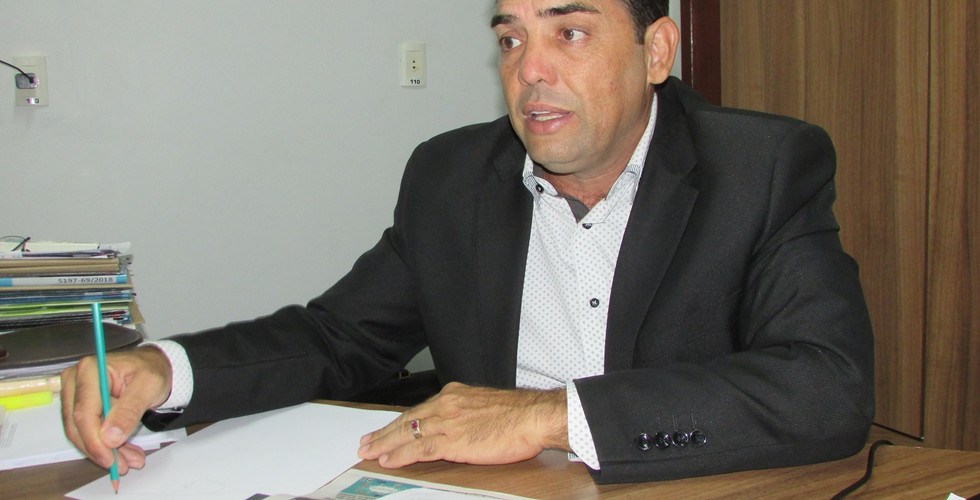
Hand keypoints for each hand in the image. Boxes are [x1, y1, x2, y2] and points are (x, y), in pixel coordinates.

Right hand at [60, 345, 172, 474]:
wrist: (152, 365)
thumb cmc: (150, 370)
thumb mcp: (149, 386)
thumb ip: (129, 410)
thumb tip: (109, 437)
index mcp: (90, 370)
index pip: (84, 413)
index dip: (95, 440)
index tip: (110, 459)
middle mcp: (75, 381)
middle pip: (77, 426)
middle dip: (100, 450)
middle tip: (122, 466)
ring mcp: (74, 394)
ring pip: (80, 433)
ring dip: (104, 451)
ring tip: (128, 461)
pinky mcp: (79, 406)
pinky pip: (87, 432)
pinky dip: (105, 446)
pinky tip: (123, 454)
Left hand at [358, 382, 568, 467]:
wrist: (533, 417)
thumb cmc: (518, 414)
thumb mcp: (487, 406)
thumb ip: (467, 413)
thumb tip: (460, 425)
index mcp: (455, 395)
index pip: (419, 409)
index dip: (399, 421)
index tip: (386, 428)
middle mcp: (446, 404)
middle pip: (407, 419)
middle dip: (384, 432)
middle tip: (366, 441)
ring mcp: (447, 422)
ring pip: (407, 433)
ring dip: (385, 444)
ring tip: (369, 452)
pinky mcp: (452, 440)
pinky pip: (419, 449)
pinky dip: (401, 455)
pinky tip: (389, 460)